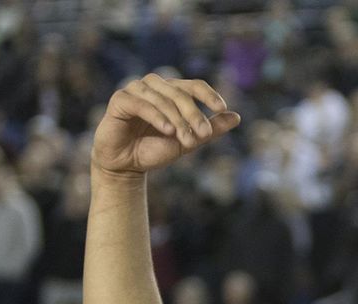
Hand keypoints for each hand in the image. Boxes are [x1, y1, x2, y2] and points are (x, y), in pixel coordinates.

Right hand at [91, 74, 240, 176]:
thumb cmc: (155, 149)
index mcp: (171, 91)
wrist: (126, 164)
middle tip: (204, 134)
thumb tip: (237, 117)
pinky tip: (168, 130)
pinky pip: (142, 104)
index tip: (222, 108)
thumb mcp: (188, 141)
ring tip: (186, 139)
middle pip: (180, 93)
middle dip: (194, 114)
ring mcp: (135, 90)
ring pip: (163, 99)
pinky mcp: (120, 100)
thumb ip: (210, 129)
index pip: (194, 85)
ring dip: (178, 120)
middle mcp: (154, 86)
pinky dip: (157, 117)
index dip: (209, 95)